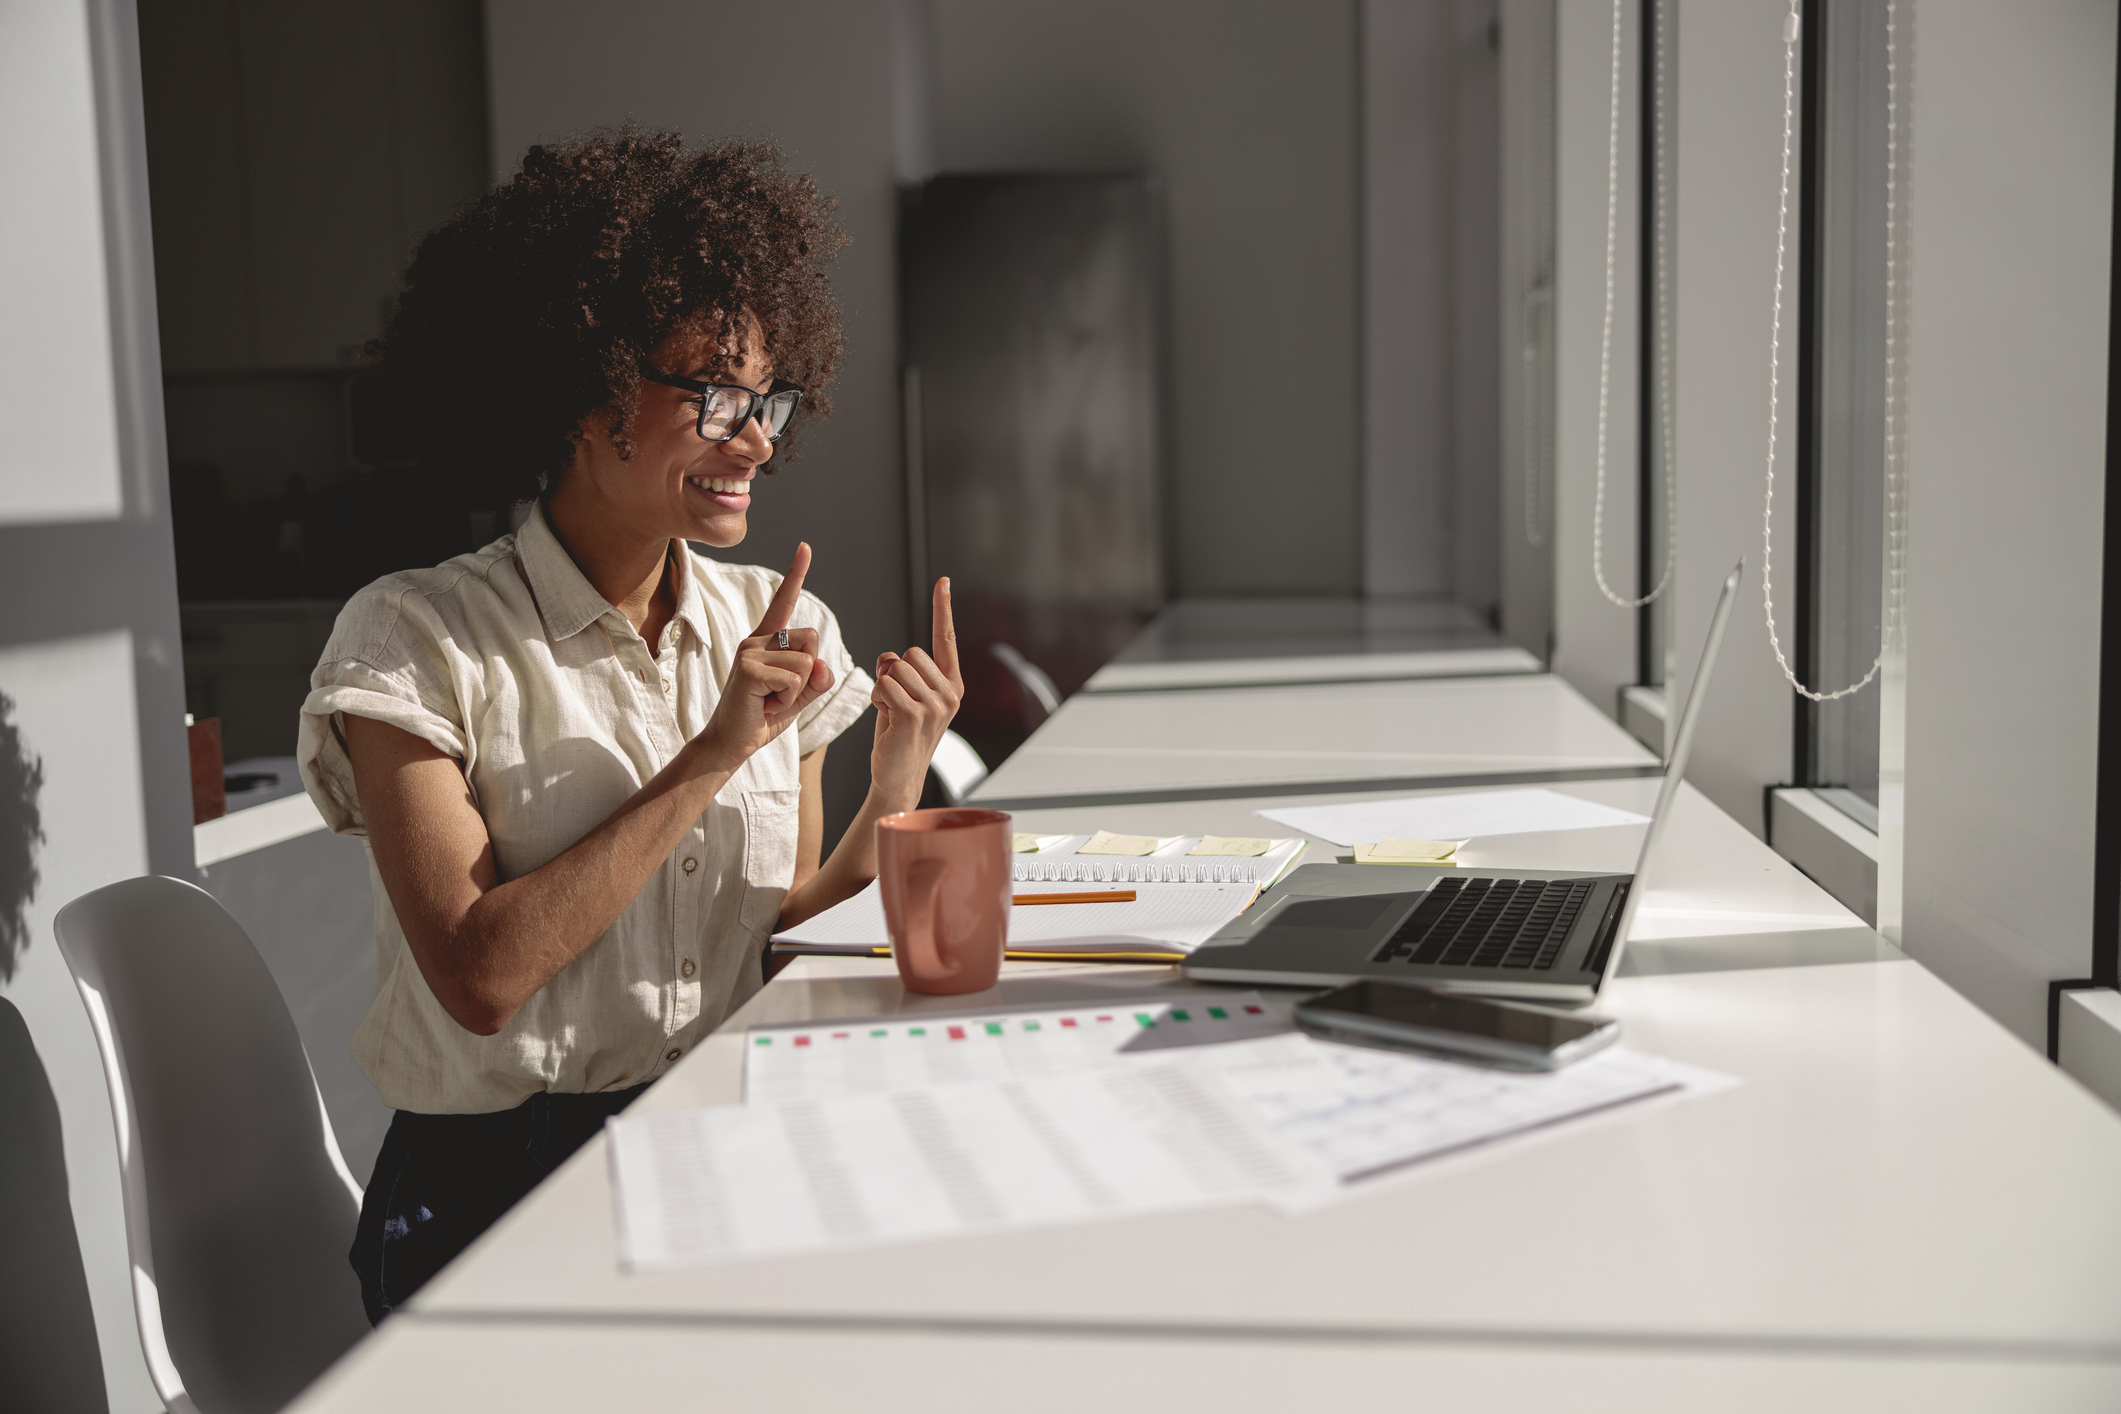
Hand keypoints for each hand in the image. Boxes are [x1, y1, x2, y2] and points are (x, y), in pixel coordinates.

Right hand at [692, 543, 834, 772]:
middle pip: (812, 639)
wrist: (732, 743)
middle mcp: (756, 639)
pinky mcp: (747, 668)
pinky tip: (764, 705)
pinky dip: (786, 700)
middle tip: (779, 692)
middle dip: (808, 672)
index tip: (805, 547)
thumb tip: (823, 666)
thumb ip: (816, 679)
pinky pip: (794, 679)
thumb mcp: (798, 696)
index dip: (795, 574)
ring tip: (769, 700)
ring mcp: (749, 651)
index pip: (784, 601)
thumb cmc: (762, 716)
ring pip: (806, 664)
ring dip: (796, 692)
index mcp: (767, 640)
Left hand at [870, 577, 963, 809]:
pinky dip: (877, 699)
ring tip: (891, 713)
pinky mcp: (914, 715)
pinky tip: (886, 719)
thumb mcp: (908, 698)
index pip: (946, 639)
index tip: (944, 581)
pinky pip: (884, 685)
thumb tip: (890, 659)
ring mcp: (935, 705)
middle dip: (893, 673)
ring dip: (883, 688)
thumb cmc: (899, 735)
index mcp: (952, 685)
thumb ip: (906, 672)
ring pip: (894, 669)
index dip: (943, 609)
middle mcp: (950, 693)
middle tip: (896, 702)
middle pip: (908, 653)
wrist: (898, 776)